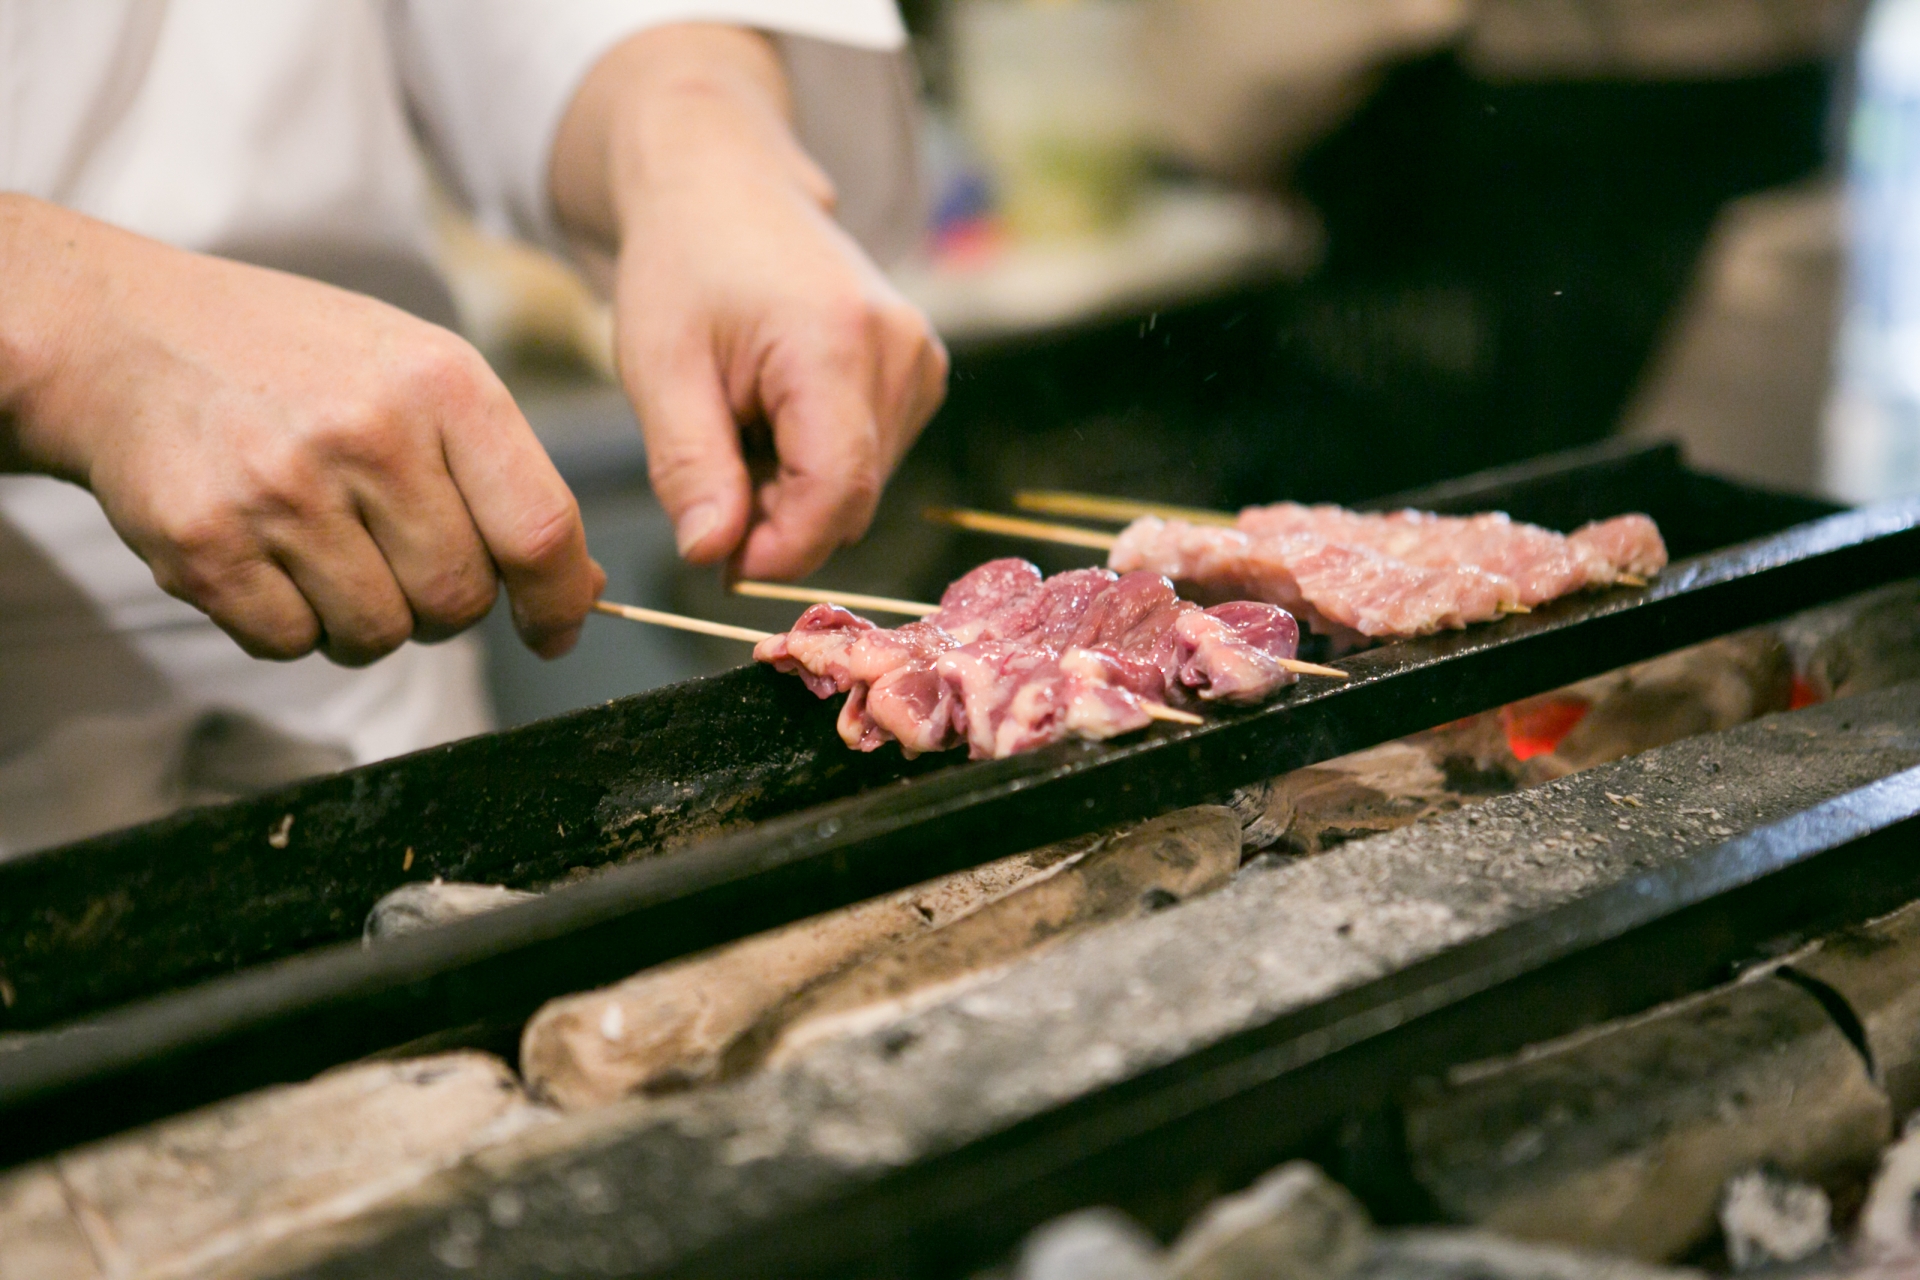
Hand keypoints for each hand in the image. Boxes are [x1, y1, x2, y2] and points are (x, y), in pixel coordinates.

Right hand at [0, 195, 603, 664]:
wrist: (125, 336)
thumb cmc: (299, 364)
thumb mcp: (419, 373)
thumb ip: (505, 474)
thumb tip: (576, 588)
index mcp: (443, 383)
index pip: (540, 529)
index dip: (558, 599)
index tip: (556, 627)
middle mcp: (367, 432)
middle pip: (458, 600)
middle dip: (443, 605)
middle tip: (399, 558)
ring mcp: (279, 490)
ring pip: (378, 635)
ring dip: (364, 618)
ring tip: (327, 547)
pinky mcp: (203, 544)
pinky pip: (289, 644)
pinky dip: (288, 624)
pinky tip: (267, 556)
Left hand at [552, 25, 947, 580]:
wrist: (725, 185)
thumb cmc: (684, 265)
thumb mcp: (660, 369)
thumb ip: (689, 469)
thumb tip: (711, 558)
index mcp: (838, 343)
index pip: (834, 494)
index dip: (779, 550)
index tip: (720, 564)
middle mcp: (901, 352)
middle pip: (850, 499)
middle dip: (778, 521)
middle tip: (710, 483)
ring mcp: (921, 361)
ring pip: (861, 489)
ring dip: (794, 492)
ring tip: (740, 429)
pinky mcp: (922, 372)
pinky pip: (872, 460)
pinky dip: (817, 464)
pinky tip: (775, 418)